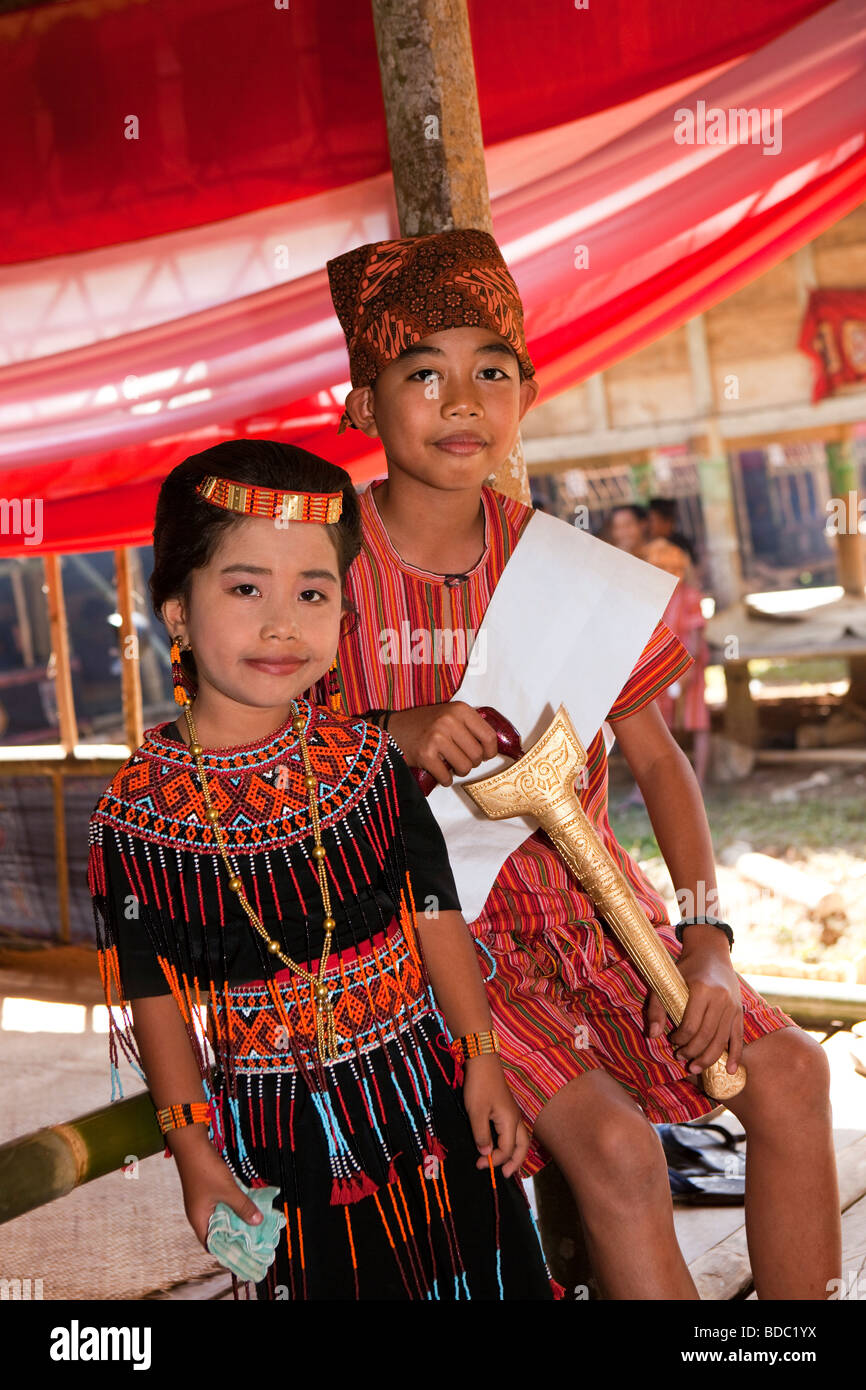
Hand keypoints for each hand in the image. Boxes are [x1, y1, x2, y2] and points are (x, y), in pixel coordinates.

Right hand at [176, 1140, 264, 1248]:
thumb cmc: (206, 1170)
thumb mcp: (228, 1190)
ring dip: (236, 1218)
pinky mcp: (208, 1191)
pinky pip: (222, 1204)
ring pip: (222, 1216)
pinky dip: (233, 1206)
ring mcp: (203, 1202)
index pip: (212, 1244)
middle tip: (254, 1237)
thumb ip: (242, 1206)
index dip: (227, 1250)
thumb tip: (258, 1222)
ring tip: (254, 1222)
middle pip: (218, 1231)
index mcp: (199, 1220)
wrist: (192, 1144)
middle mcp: (199, 1214)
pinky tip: (248, 1204)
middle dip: (235, 1234)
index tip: (245, 1251)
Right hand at [388, 702, 499, 786]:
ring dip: (458, 771)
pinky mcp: (425, 754)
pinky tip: (438, 772)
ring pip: (464, 767)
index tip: (484, 755)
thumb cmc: (422, 724)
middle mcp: (449, 721)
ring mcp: (436, 738)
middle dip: (471, 763)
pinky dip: (444, 780)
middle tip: (460, 759)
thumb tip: (491, 747)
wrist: (391, 730)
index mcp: (459, 709)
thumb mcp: (448, 714)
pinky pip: (446, 777)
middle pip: (477, 755)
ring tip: (449, 764)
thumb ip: (469, 725)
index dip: (489, 751)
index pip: (489, 736)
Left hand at [462, 1054, 529, 1178]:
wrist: (483, 1062)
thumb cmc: (479, 1086)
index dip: (494, 1160)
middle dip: (515, 1163)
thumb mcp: (476, 1112)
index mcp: (510, 1121)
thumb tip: (486, 1154)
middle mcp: (515, 1119)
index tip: (479, 1164)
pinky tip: (501, 1146)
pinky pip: (514, 1132)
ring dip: (514, 1154)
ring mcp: (512, 1114)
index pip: (507, 1149)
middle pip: (522, 1147)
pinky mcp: (507, 1110)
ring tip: (505, 1165)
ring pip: (520, 1139)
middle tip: (503, 1175)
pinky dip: (511, 1144)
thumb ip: (481, 1135)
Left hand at [645, 933, 743, 1077]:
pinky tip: (730, 1070)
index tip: (672, 1040)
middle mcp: (721, 999)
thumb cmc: (685, 967)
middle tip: (681, 1057)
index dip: (680, 1039)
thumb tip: (652, 1035)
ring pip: (722, 1040)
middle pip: (706, 1036)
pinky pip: (738, 1036)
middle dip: (692, 1051)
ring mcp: (732, 1006)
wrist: (711, 952)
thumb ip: (657, 1008)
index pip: (690, 1026)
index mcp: (702, 990)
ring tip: (695, 1067)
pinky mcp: (739, 1011)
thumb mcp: (666, 982)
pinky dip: (735, 1054)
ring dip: (708, 1058)